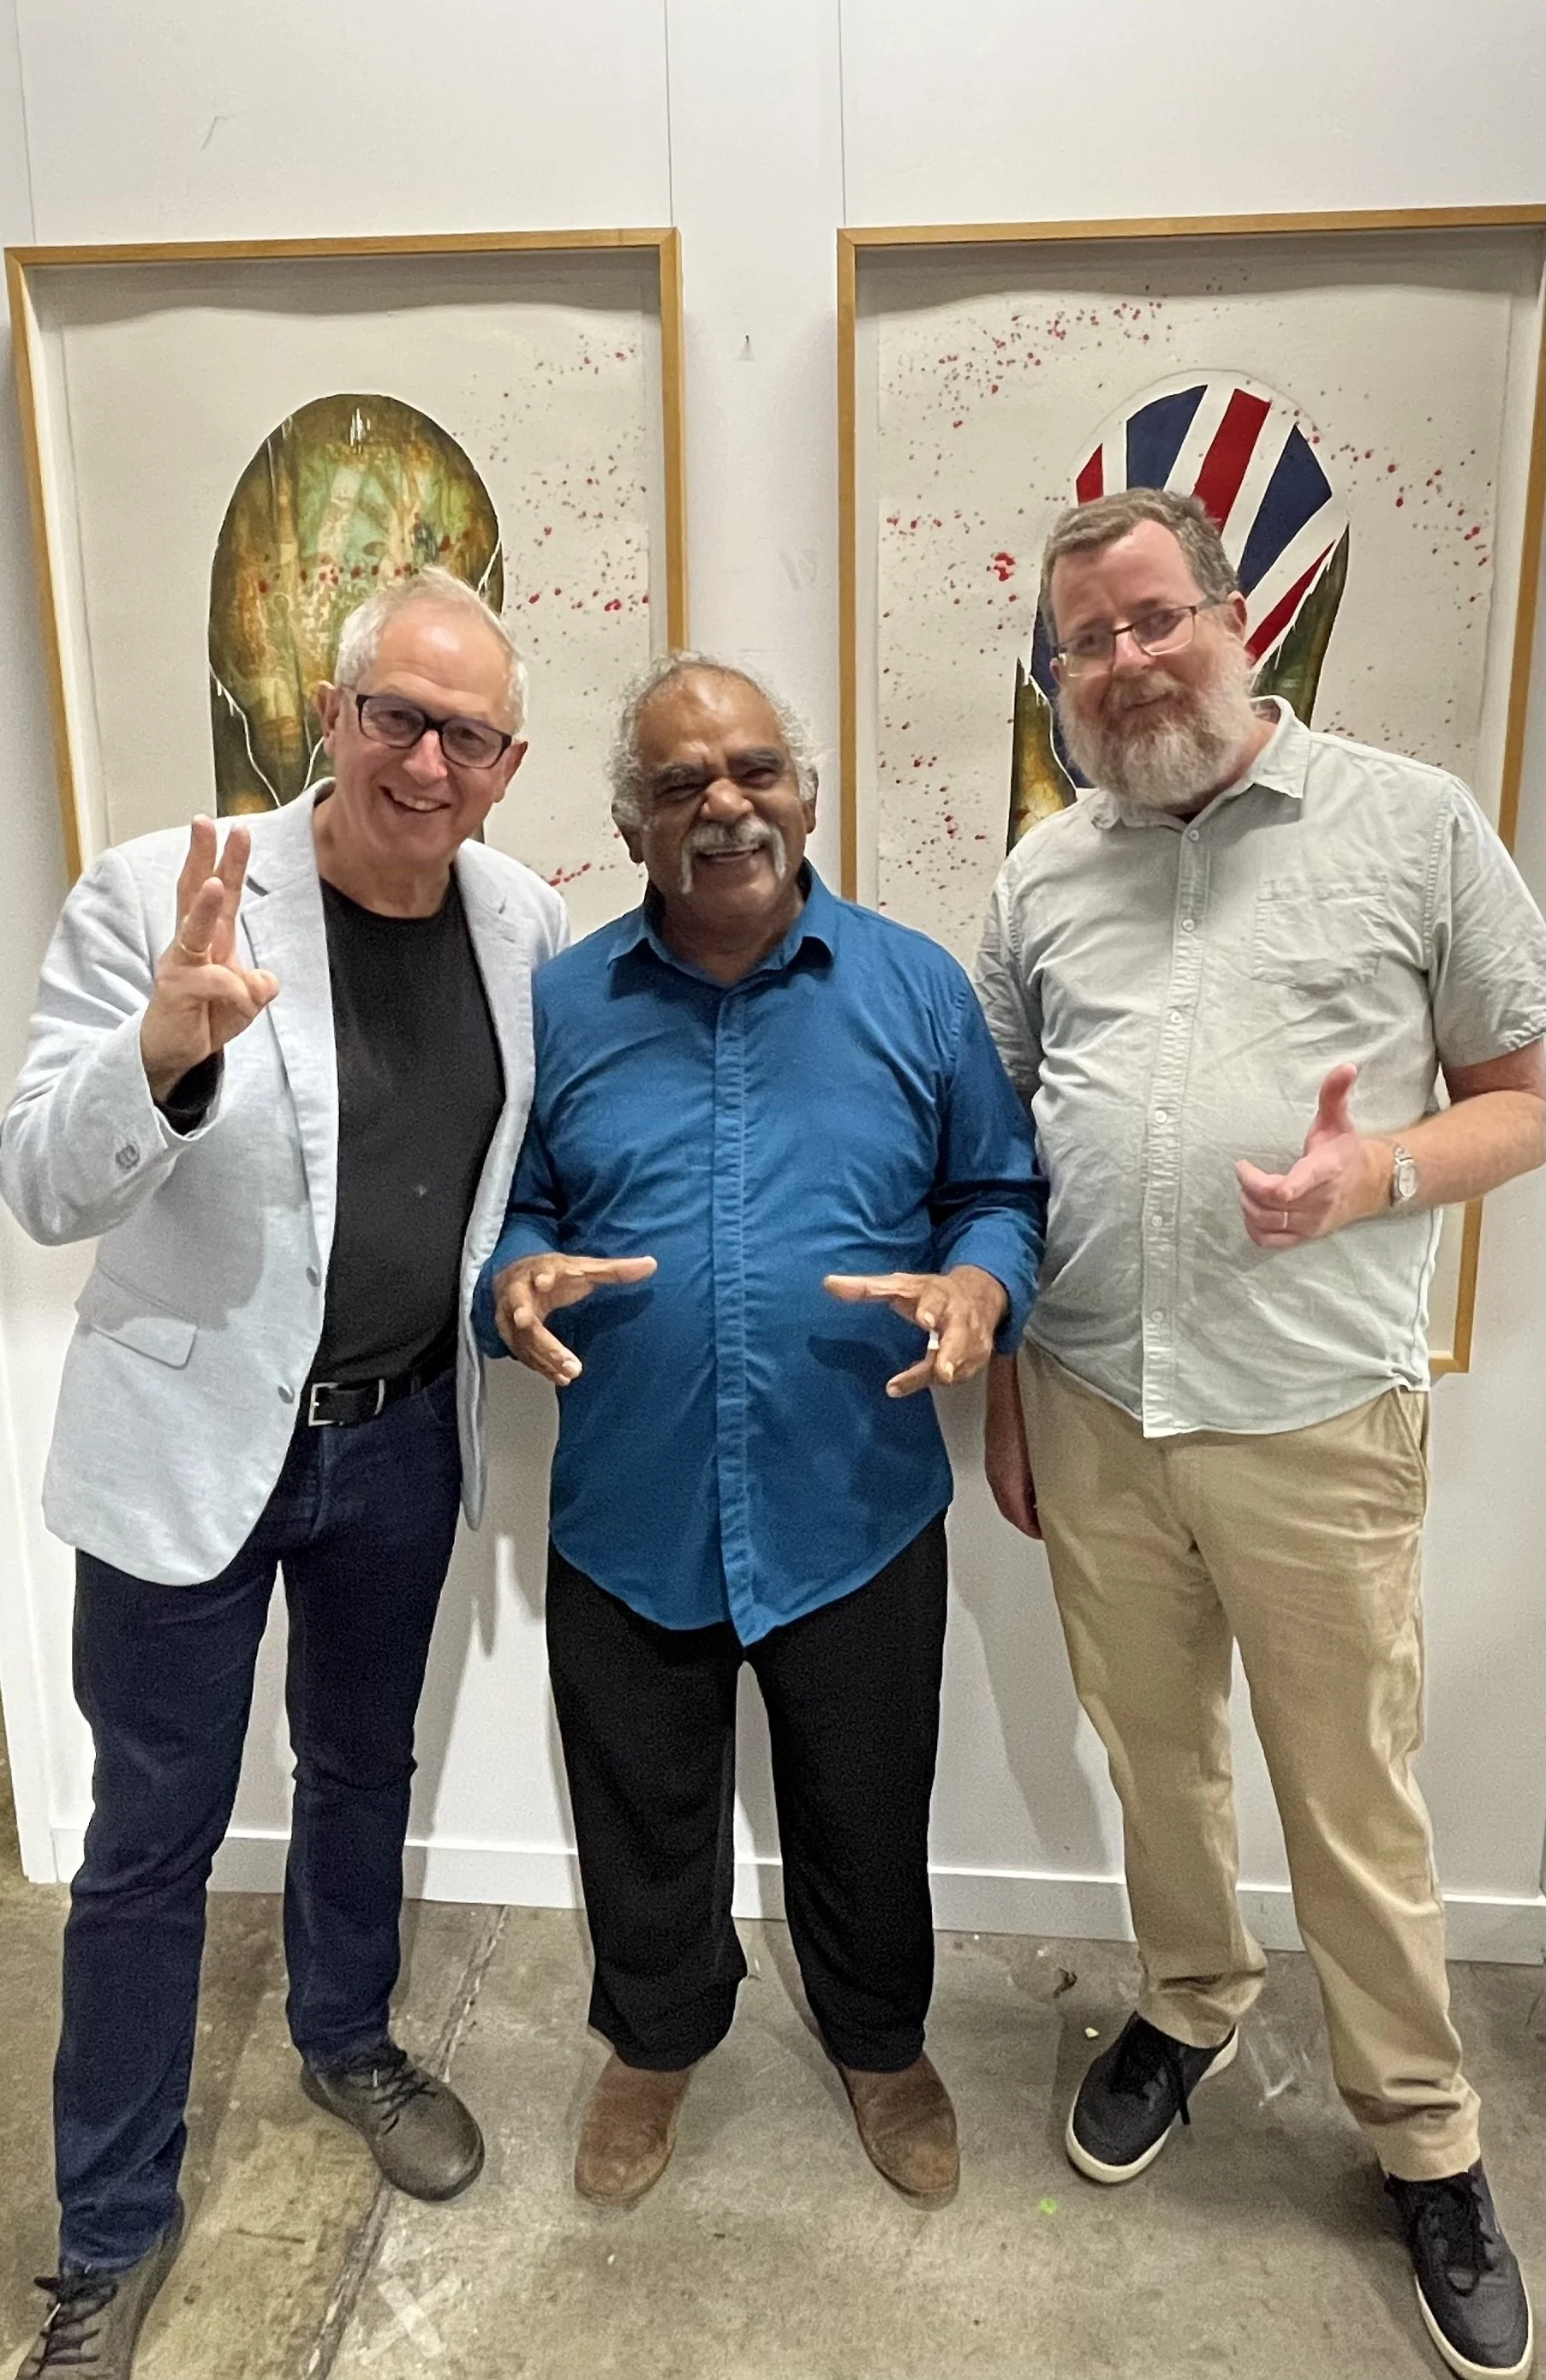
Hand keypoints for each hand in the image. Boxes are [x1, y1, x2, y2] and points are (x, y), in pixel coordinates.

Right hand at [140, 818, 278, 1102]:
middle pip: (193, 891)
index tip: (239, 828)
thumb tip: (266, 980)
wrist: (175, 1053)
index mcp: (211, 938)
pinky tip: (237, 1007)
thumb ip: (256, 986)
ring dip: (203, 907)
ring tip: (212, 884)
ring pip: (194, 930)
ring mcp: (179, 964)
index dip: (230, 862)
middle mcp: (191, 944)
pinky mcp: (174, 989)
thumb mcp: (245, 1001)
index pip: (222, 893)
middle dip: (201, 856)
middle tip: (203, 822)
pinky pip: (216, 984)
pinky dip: (237, 996)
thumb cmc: (206, 1016)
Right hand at [492, 1252, 657, 1384]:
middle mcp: (520, 1293)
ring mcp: (509, 1315)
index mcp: (541, 1271)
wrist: (513, 1276)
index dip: (542, 1278)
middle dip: (536, 1332)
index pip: (540, 1273)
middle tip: (553, 1349)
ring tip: (568, 1372)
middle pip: (522, 1312)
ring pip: (523, 1338)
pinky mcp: (509, 1333)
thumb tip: (652, 1264)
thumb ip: (615, 1270)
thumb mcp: (583, 1268)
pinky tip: (560, 1377)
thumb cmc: (554, 1273)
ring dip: (544, 1357)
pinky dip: (540, 1366)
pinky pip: (522, 1353)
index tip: (544, 1283)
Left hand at [823, 1262, 1007, 1398]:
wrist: (981, 1295)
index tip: (925, 1319)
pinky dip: (952, 1377)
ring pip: (962, 1359)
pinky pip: (964, 1372)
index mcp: (937, 1296)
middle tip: (943, 1371)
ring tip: (933, 1380)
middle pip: (958, 1335)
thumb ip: (868, 1289)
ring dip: (950, 1369)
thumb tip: (828, 1283)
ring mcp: (971, 1339)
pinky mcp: (977, 1357)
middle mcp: (958, 1318)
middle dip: (951, 1352)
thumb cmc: (931, 1293)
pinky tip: (934, 1382)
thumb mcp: (902, 1286)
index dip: (930, 1309)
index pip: (935, 1301)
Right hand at [985, 1354, 1039, 1536]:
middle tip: (1056, 1522)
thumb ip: (1051, 1473)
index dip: (1035, 1529)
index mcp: (1005, 1472)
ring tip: (1054, 1500)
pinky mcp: (1000, 1440)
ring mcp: (996, 1452)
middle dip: (1031, 1518)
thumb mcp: (1046, 1443)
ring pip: (1009, 1488)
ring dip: (1027, 1500)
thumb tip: (1063, 1496)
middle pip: (1010, 1505)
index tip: (1054, 1535)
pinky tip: (1044, 1473)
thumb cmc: (1025, 1401)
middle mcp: (997, 1466)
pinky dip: (1024, 1482)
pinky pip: (1008, 1471)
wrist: (1008, 1365)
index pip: (1015, 1514)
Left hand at [1235, 1062, 1387, 1250]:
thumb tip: (1346, 1067)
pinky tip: (1254, 1209)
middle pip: (1268, 1205)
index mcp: (1324, 1171)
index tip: (1244, 1164)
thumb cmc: (1345, 1151)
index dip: (1260, 1184)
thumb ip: (1335, 1094)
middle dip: (1247, 1187)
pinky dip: (1254, 1228)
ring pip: (1266, 1224)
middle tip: (1244, 1170)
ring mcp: (1312, 1222)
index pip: (1289, 1189)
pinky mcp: (1306, 1236)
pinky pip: (1270, 1242)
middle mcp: (1319, 1201)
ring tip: (1248, 1187)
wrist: (1372, 1185)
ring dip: (1248, 1206)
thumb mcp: (1339, 1120)